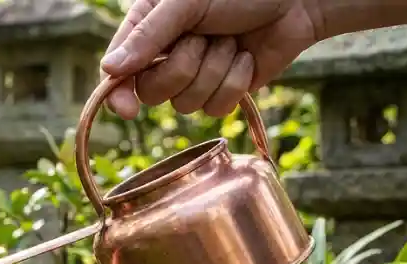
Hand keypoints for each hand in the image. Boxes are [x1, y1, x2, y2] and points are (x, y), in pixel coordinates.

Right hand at [102, 0, 323, 118]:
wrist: (297, 0)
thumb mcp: (188, 2)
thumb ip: (148, 36)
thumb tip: (109, 69)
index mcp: (148, 28)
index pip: (116, 70)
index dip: (117, 93)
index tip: (127, 109)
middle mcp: (165, 55)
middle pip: (153, 93)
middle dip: (185, 67)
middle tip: (205, 37)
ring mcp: (193, 76)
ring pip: (186, 104)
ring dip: (215, 70)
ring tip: (231, 41)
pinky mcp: (221, 92)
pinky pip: (215, 109)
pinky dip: (235, 82)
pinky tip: (245, 57)